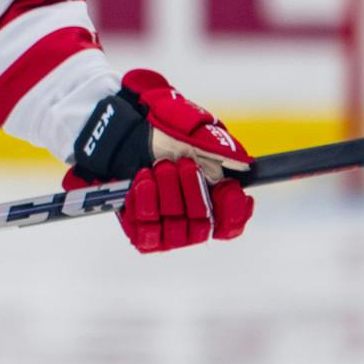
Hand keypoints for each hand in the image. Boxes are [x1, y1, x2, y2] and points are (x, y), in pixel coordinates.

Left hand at [65, 70, 254, 252]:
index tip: (227, 188)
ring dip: (169, 194)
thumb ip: (218, 145)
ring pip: (177, 231)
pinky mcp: (139, 229)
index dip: (233, 211)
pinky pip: (148, 234)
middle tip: (180, 164)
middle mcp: (189, 217)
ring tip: (159, 167)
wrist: (120, 130)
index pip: (230, 224)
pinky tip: (144, 181)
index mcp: (210, 197)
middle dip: (193, 191)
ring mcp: (165, 226)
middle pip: (204, 225)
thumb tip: (242, 163)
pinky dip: (147, 205)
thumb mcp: (191, 129)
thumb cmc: (160, 129)